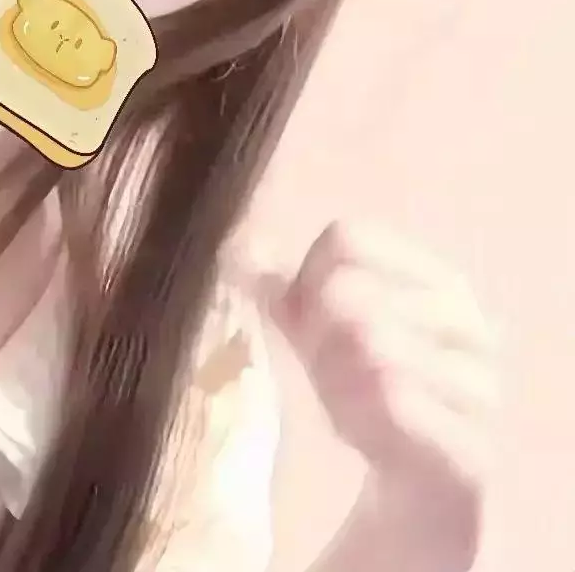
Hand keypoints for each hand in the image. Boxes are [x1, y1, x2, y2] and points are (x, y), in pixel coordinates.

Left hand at [253, 222, 499, 556]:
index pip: (348, 238)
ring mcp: (478, 378)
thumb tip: (235, 248)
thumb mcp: (313, 330)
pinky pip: (395, 402)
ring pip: (373, 343)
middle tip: (327, 370)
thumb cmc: (362, 383)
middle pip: (351, 291)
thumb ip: (278, 288)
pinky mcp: (473, 440)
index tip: (308, 317)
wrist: (417, 477)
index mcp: (432, 276)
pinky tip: (360, 431)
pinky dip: (359, 415)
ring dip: (335, 377)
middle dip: (318, 335)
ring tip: (344, 398)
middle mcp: (465, 318)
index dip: (307, 277)